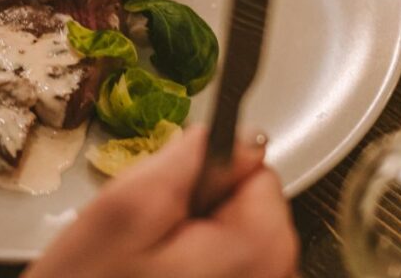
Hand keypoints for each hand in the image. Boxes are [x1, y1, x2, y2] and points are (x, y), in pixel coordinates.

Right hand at [24, 126, 298, 277]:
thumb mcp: (124, 211)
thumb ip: (179, 161)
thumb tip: (214, 136)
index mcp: (260, 246)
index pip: (255, 166)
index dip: (204, 173)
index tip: (167, 201)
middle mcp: (276, 275)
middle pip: (249, 204)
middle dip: (200, 208)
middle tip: (148, 239)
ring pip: (235, 236)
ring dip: (195, 240)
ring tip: (150, 265)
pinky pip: (226, 265)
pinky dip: (197, 265)